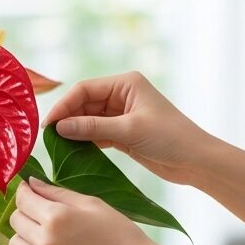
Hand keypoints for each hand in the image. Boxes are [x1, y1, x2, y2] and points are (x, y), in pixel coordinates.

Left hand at [9, 177, 161, 244]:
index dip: (24, 192)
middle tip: (42, 213)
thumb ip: (56, 192)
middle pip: (15, 220)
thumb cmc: (118, 232)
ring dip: (25, 236)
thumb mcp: (90, 203)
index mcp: (56, 216)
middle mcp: (45, 240)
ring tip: (44, 234)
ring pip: (14, 244)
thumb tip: (30, 182)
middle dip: (25, 212)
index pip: (22, 199)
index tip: (30, 191)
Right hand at [44, 71, 210, 186]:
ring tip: (57, 146)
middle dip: (67, 118)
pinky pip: (96, 133)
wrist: (195, 161)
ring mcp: (121, 114)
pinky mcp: (122, 133)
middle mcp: (122, 95)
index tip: (49, 124)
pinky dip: (84, 141)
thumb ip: (93, 128)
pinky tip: (73, 150)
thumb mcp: (129, 130)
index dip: (65, 105)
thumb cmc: (170, 138)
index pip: (85, 89)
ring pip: (88, 119)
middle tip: (49, 138)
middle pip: (84, 103)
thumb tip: (60, 128)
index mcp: (126, 83)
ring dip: (74, 131)